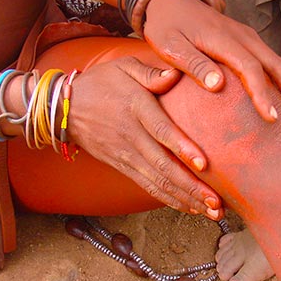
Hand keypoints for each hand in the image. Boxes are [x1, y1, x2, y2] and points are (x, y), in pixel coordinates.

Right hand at [66, 56, 222, 218]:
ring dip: (186, 200)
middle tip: (216, 202)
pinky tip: (192, 208)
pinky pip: (149, 187)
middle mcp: (132, 136)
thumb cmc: (101, 83)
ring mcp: (127, 156)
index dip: (182, 148)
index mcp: (136, 107)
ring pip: (159, 183)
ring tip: (212, 213)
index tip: (204, 164)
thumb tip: (175, 74)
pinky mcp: (124, 168)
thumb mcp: (123, 67)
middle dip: (192, 187)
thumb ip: (151, 72)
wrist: (64, 109)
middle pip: (164, 166)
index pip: (161, 131)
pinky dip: (171, 200)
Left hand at [143, 0, 280, 129]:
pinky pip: (274, 65)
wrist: (169, 1)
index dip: (262, 93)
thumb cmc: (166, 26)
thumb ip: (192, 63)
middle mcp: (243, 37)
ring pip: (280, 66)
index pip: (250, 68)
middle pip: (277, 67)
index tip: (272, 118)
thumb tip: (216, 85)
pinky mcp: (249, 44)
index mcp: (223, 39)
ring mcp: (249, 39)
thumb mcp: (169, 45)